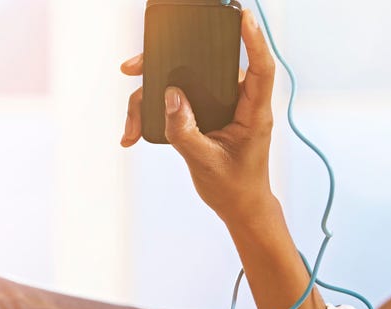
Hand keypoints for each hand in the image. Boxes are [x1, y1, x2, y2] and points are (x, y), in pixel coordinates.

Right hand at [120, 9, 277, 224]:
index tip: (243, 18)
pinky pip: (176, 103)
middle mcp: (237, 103)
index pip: (259, 68)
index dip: (253, 41)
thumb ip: (186, 131)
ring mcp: (219, 107)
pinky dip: (153, 115)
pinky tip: (134, 132)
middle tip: (133, 67)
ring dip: (150, 100)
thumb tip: (170, 97)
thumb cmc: (234, 188)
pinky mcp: (204, 114)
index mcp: (253, 112)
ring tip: (131, 127)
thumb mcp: (205, 163)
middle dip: (167, 64)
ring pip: (182, 85)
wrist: (238, 207)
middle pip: (206, 67)